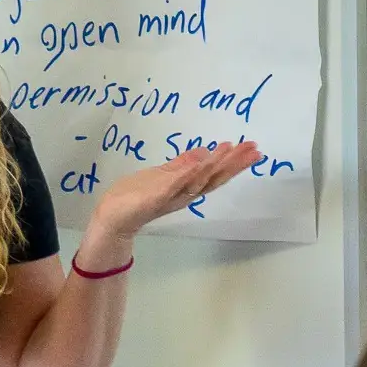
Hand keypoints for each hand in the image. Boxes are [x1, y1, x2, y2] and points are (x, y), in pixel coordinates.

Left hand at [89, 142, 267, 241]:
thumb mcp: (162, 175)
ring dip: (215, 165)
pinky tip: (200, 163)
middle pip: (214, 177)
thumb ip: (181, 164)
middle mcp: (184, 194)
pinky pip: (174, 186)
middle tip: (254, 149)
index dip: (234, 162)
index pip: (215, 173)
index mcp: (186, 187)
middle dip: (234, 163)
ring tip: (231, 150)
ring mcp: (171, 196)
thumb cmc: (135, 196)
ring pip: (199, 180)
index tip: (252, 148)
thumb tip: (204, 151)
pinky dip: (188, 175)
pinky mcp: (155, 198)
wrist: (112, 218)